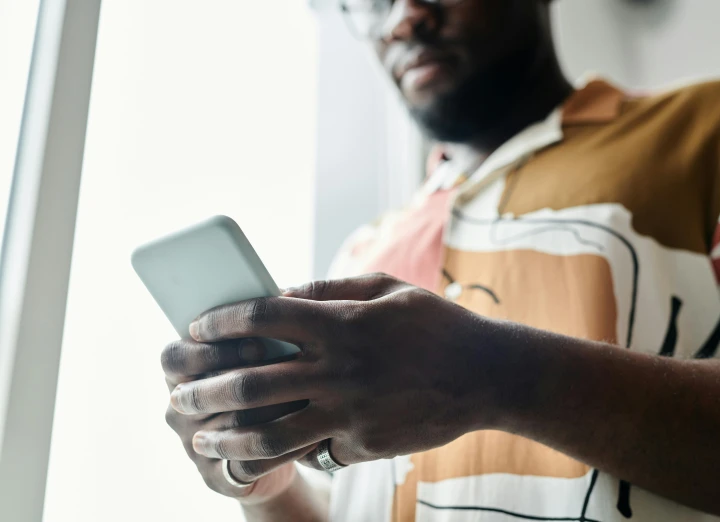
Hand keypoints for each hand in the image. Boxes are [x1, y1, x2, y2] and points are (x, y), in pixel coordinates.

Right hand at [162, 338, 316, 503]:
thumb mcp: (260, 355)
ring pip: (231, 427)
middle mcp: (178, 411)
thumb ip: (256, 338)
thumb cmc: (270, 380)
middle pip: (202, 393)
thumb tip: (278, 323)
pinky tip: (310, 436)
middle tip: (285, 373)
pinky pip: (247, 463)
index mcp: (178, 374)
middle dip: (247, 380)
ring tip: (308, 399)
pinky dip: (282, 449)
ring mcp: (193, 446)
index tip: (257, 343)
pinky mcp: (216, 478)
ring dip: (272, 411)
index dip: (210, 349)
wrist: (278, 443)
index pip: (174, 357)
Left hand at [170, 273, 507, 467]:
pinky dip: (286, 450)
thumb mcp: (385, 287)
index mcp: (341, 322)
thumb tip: (278, 294)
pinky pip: (312, 450)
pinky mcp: (363, 445)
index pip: (261, 318)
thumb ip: (329, 288)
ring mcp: (350, 412)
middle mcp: (339, 369)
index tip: (196, 328)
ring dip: (227, 438)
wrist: (486, 375)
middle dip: (203, 390)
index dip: (220, 322)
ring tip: (203, 440)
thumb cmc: (434, 324)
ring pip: (270, 433)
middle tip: (177, 395)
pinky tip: (264, 451)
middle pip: (250, 382)